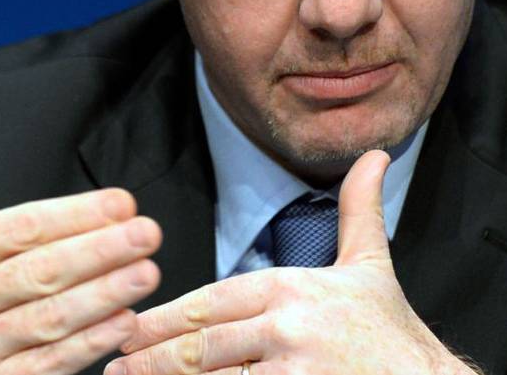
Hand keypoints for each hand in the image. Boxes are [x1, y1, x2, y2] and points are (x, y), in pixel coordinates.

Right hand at [0, 117, 163, 374]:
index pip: (16, 229)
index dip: (72, 215)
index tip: (123, 202)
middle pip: (37, 271)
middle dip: (99, 250)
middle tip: (148, 232)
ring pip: (50, 319)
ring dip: (104, 294)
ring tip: (149, 271)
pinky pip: (51, 364)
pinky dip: (92, 343)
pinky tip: (126, 322)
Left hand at [106, 150, 478, 374]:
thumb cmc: (394, 335)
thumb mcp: (372, 268)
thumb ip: (359, 212)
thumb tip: (373, 154)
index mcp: (290, 288)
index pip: (209, 302)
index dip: (163, 317)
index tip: (128, 326)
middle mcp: (287, 325)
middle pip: (200, 344)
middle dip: (151, 354)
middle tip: (112, 362)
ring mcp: (294, 369)